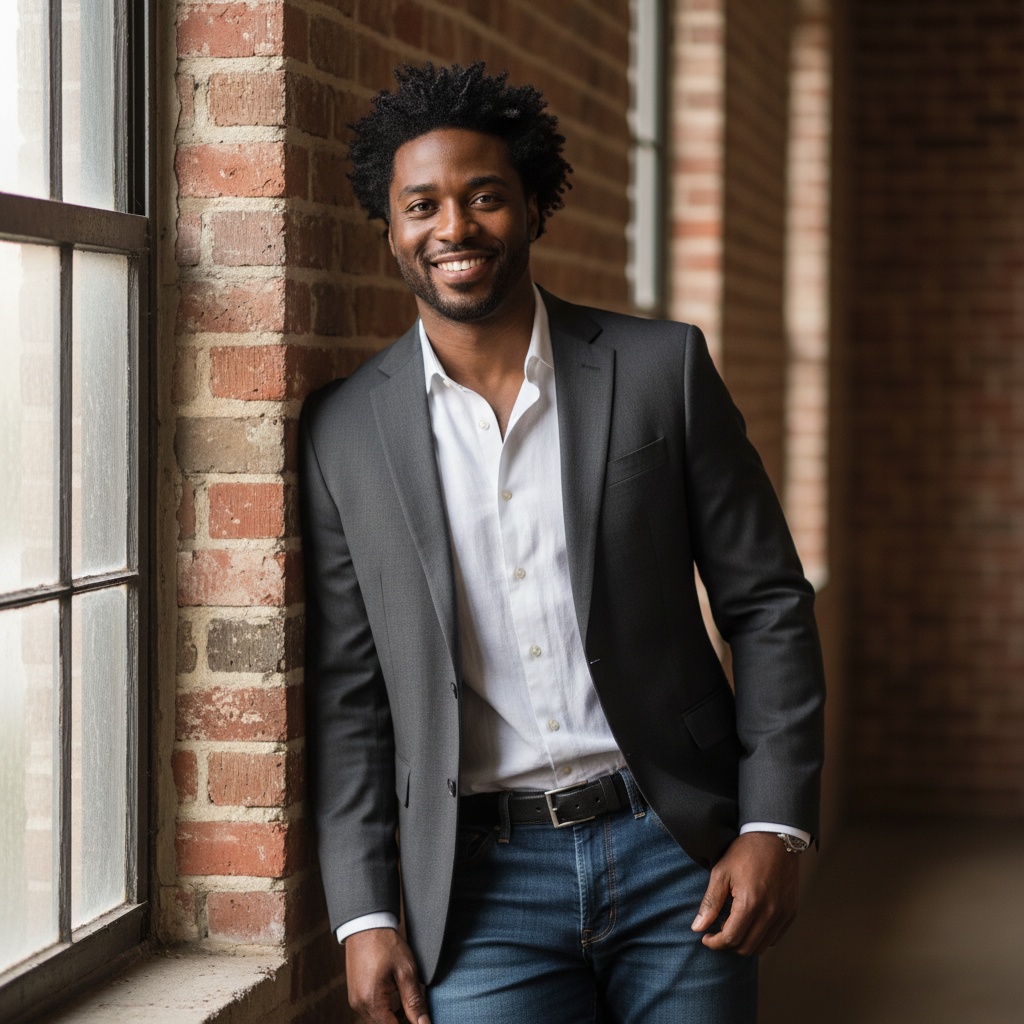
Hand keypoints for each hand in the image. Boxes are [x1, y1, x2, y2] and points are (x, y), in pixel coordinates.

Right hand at [345, 927, 431, 1023]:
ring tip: (411, 1006)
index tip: (423, 1021)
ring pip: (378, 1021)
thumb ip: (414, 1001)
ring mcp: (355, 1001)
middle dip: (403, 1023)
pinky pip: (372, 1012)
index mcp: (371, 1001)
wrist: (366, 925)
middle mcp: (359, 1006)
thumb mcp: (406, 971)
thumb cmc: (386, 944)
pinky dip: (386, 1011)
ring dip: (394, 1019)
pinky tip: (398, 999)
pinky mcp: (356, 995)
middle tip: (420, 1014)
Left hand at [690, 832, 799, 955]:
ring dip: (744, 942)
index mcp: (750, 903)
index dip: (715, 943)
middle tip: (717, 931)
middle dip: (728, 944)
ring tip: (733, 925)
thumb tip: (697, 928)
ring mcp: (783, 914)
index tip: (705, 937)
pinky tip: (749, 923)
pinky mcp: (792, 912)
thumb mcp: (721, 873)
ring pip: (761, 947)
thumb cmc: (744, 853)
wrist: (775, 838)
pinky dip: (760, 938)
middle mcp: (770, 913)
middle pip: (746, 947)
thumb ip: (710, 903)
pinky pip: (775, 938)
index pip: (731, 938)